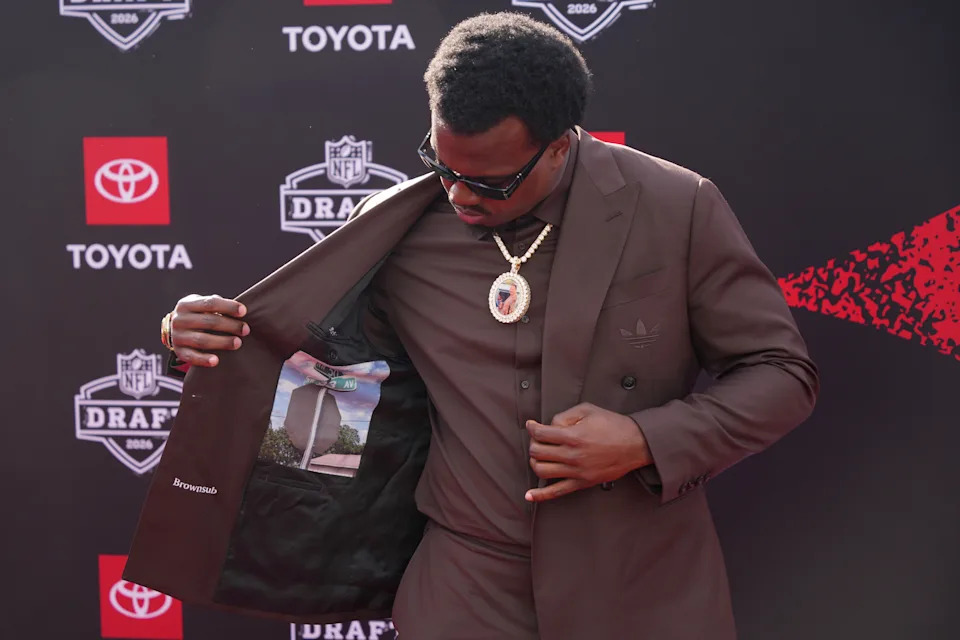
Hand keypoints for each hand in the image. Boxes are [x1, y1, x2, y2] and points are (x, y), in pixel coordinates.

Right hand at [169, 294, 248, 366]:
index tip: (244, 311)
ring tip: (237, 343)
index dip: (228, 307)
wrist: (175, 329)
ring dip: (222, 342)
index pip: (210, 303)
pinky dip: (203, 359)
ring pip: (201, 340)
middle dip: (230, 325)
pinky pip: (191, 357)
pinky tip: (216, 361)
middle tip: (245, 329)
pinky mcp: (179, 351)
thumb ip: (217, 306)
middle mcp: (179, 320)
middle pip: (208, 321)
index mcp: (186, 304)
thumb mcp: (201, 305)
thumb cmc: (197, 315)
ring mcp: (177, 336)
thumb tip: (240, 310)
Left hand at [525, 402, 652, 502]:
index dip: (532, 427)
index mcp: (573, 436)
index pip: (540, 434)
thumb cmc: (612, 424)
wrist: (635, 444)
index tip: (532, 425)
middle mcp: (572, 455)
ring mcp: (576, 471)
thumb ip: (564, 416)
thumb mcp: (588, 410)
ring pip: (542, 471)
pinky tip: (529, 495)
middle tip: (538, 438)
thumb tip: (549, 426)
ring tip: (540, 455)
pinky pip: (557, 492)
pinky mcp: (582, 483)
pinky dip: (540, 495)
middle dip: (533, 443)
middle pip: (537, 452)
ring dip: (535, 461)